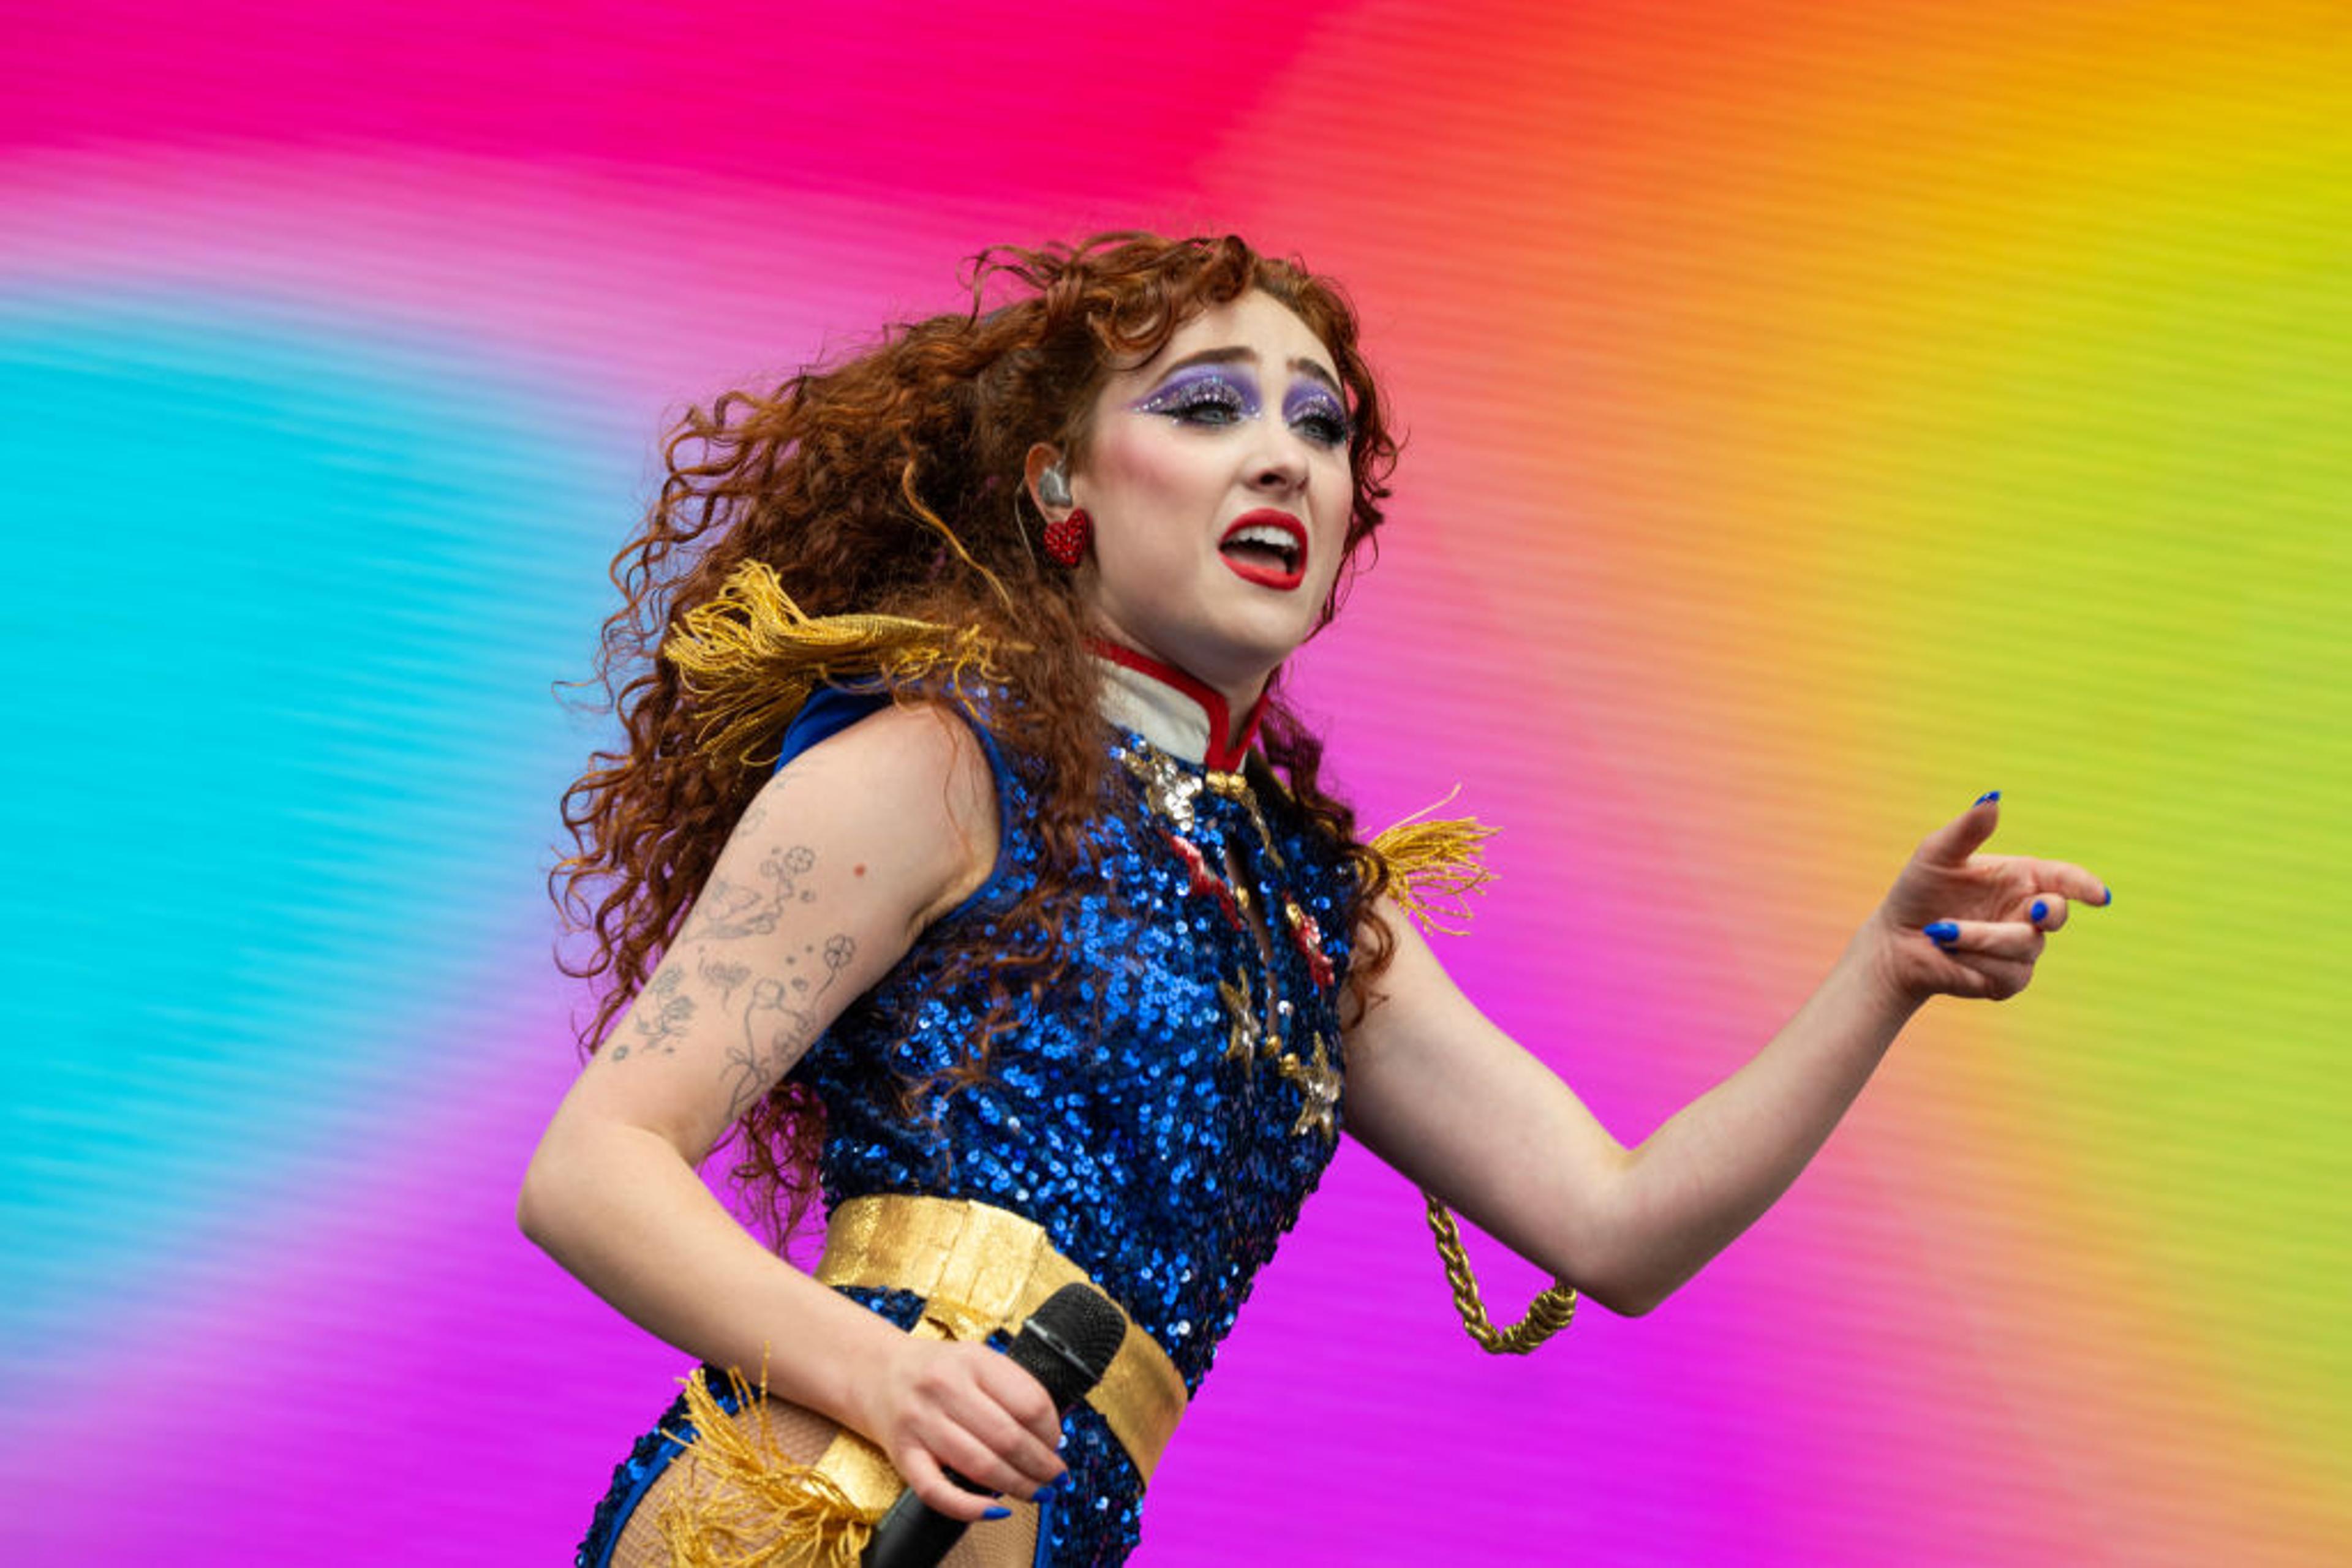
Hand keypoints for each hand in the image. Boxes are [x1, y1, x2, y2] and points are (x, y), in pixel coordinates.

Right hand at [855, 1334, 1068, 1520]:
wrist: (874, 1372)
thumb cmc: (934, 1370)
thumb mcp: (976, 1359)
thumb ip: (1012, 1386)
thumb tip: (1053, 1432)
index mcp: (972, 1360)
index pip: (1030, 1402)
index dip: (1052, 1431)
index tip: (1057, 1444)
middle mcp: (945, 1388)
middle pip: (1009, 1438)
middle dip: (1042, 1466)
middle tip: (1056, 1477)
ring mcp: (921, 1422)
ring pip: (981, 1465)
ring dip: (1018, 1486)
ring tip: (1037, 1492)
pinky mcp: (903, 1454)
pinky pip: (938, 1491)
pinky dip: (970, 1508)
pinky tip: (994, 1510)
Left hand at [1863, 793, 2108, 1006]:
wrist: (1896, 941)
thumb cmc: (1919, 893)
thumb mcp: (1937, 855)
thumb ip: (1967, 829)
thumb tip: (1992, 798)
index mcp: (2022, 877)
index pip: (2064, 878)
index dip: (2084, 886)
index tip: (2099, 896)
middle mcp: (2028, 912)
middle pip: (2056, 914)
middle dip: (2046, 914)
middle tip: (2034, 913)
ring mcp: (2023, 949)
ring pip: (2024, 946)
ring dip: (1980, 938)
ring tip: (1940, 931)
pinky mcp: (2009, 979)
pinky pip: (2008, 973)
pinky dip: (1972, 962)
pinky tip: (1948, 953)